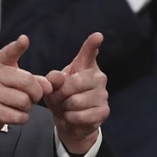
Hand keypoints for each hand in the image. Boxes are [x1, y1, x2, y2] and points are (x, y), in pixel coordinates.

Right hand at [0, 35, 52, 148]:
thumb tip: (49, 86)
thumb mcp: (13, 80)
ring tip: (16, 105)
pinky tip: (12, 113)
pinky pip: (19, 116)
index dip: (18, 46)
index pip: (9, 52)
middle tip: (32, 96)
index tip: (24, 40)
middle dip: (36, 92)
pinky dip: (21, 118)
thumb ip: (34, 80)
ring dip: (27, 107)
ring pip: (24, 101)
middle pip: (27, 81)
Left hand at [44, 32, 108, 154]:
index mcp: (86, 66)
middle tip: (59, 97)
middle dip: (61, 93)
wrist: (69, 121)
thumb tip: (59, 77)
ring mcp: (103, 94)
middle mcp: (98, 77)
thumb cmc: (61, 97)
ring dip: (66, 107)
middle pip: (75, 83)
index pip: (89, 53)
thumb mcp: (52, 86)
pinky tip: (72, 116)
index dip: (92, 44)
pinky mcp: (104, 111)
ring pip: (76, 101)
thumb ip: (53, 79)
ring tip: (67, 107)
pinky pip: (81, 115)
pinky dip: (71, 117)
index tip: (97, 36)